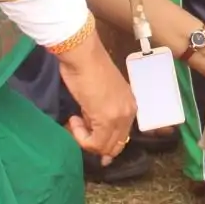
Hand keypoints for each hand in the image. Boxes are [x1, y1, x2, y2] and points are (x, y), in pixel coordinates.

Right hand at [56, 30, 137, 162]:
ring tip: (75, 122)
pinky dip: (80, 137)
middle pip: (115, 145)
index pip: (121, 137)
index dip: (104, 144)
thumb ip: (99, 115)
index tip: (86, 136)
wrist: (84, 56)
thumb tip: (91, 133)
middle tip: (77, 131)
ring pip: (105, 147)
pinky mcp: (107, 119)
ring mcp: (120, 116)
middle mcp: (130, 112)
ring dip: (85, 141)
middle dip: (95, 146)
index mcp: (130, 105)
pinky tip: (74, 120)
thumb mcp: (99, 97)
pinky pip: (94, 143)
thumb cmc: (88, 70)